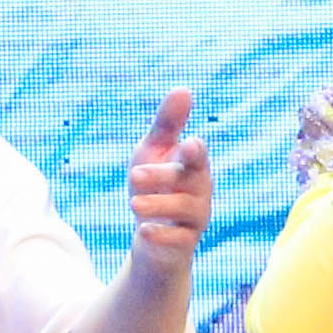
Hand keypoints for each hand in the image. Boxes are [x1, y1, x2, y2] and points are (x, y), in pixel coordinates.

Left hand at [123, 90, 210, 267]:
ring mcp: (194, 218)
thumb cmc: (154, 186)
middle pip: (191, 180)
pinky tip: (143, 230)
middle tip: (133, 174)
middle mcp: (200, 190)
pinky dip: (161, 234)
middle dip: (164, 176)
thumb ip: (167, 124)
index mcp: (193, 165)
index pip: (197, 155)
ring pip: (186, 209)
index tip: (186, 144)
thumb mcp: (154, 152)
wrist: (150, 236)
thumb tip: (183, 89)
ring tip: (133, 203)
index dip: (193, 151)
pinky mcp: (184, 243)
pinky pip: (179, 239)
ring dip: (158, 205)